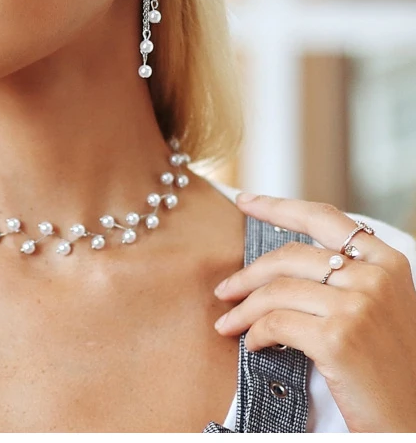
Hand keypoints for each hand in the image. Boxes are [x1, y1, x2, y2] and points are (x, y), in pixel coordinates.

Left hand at [212, 192, 415, 432]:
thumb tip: (279, 258)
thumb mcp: (379, 307)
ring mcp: (358, 306)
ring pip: (276, 291)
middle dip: (248, 274)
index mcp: (387, 262)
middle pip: (289, 256)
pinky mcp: (338, 338)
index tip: (244, 201)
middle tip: (224, 291)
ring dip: (243, 309)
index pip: (323, 217)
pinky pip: (275, 323)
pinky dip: (255, 334)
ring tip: (228, 323)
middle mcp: (375, 277)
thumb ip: (346, 275)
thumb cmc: (389, 369)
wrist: (411, 423)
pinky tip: (253, 345)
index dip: (278, 206)